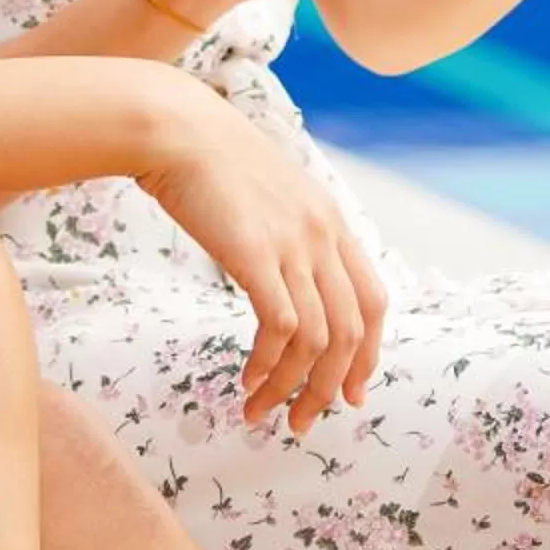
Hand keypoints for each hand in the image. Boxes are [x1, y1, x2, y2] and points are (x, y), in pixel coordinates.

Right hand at [137, 89, 386, 434]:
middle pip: (352, 332)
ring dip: (292, 388)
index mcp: (331, 220)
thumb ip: (287, 231)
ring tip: (262, 411)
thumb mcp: (268, 193)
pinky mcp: (256, 254)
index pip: (374, 301)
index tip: (349, 393)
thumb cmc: (208, 159)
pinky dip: (267, 365)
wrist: (175, 128)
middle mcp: (323, 235)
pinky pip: (279, 329)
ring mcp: (293, 243)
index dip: (368, 355)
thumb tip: (281, 281)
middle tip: (303, 421)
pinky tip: (247, 379)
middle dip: (330, 388)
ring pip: (316, 341)